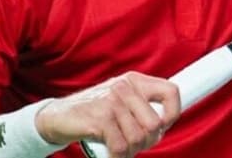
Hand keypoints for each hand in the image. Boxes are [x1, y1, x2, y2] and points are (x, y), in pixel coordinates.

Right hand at [34, 72, 179, 157]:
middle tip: (134, 144)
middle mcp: (125, 88)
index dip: (173, 114)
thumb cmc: (94, 112)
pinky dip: (117, 157)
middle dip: (148, 141)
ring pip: (138, 139)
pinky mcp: (100, 118)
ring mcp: (112, 102)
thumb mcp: (121, 101)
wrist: (58, 116)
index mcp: (134, 81)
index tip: (162, 128)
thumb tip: (164, 126)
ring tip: (119, 148)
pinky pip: (121, 147)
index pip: (171, 92)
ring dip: (131, 151)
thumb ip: (141, 107)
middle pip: (155, 124)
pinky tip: (110, 153)